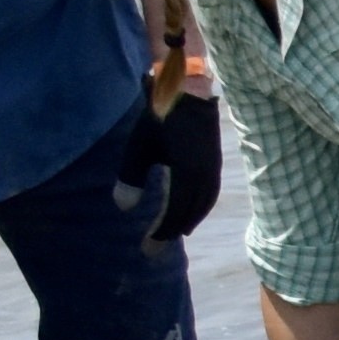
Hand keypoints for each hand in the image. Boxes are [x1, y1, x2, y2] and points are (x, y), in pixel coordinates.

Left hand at [139, 88, 222, 248]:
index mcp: (188, 175)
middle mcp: (205, 177)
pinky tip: (190, 208)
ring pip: (203, 205)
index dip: (161, 234)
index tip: (146, 249)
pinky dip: (198, 208)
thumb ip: (131, 178)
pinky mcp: (214, 163)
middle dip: (172, 232)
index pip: (175, 214)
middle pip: (190, 214)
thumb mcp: (139, 147)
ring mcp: (213, 170)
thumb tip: (124, 209)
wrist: (187, 90)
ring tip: (175, 233)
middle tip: (154, 248)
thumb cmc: (160, 117)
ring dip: (188, 221)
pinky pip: (209, 194)